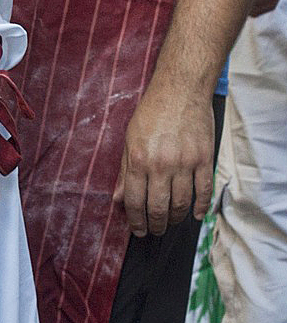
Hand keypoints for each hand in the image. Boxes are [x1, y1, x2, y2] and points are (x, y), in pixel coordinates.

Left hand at [112, 83, 215, 235]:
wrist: (180, 91)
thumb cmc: (151, 113)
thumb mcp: (129, 139)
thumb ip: (125, 171)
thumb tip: (118, 198)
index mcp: (139, 160)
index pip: (135, 201)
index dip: (135, 221)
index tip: (137, 231)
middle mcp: (162, 165)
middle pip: (159, 207)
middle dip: (156, 225)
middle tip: (154, 231)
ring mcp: (185, 163)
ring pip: (182, 203)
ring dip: (176, 218)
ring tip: (171, 223)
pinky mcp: (204, 159)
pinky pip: (204, 191)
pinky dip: (201, 207)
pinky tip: (196, 215)